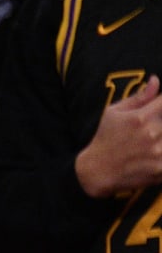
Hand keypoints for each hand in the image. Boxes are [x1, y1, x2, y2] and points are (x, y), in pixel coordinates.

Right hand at [76, 75, 161, 197]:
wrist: (96, 172)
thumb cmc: (105, 139)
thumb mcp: (114, 113)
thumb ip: (139, 97)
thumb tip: (156, 80)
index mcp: (141, 117)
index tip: (158, 109)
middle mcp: (151, 133)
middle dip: (160, 123)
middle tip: (151, 129)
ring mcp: (157, 152)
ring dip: (161, 137)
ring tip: (150, 141)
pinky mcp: (160, 168)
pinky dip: (161, 155)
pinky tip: (153, 153)